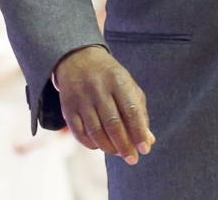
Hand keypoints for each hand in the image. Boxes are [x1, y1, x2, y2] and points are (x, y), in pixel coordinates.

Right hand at [54, 45, 154, 164]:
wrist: (78, 59)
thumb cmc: (110, 77)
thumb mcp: (127, 86)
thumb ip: (139, 112)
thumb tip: (148, 141)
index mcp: (118, 81)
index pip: (131, 110)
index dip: (139, 131)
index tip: (145, 149)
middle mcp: (99, 89)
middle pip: (113, 124)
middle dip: (124, 145)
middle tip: (132, 159)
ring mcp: (82, 99)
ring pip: (96, 131)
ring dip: (109, 147)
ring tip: (118, 153)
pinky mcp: (68, 108)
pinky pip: (79, 133)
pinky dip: (91, 144)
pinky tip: (100, 146)